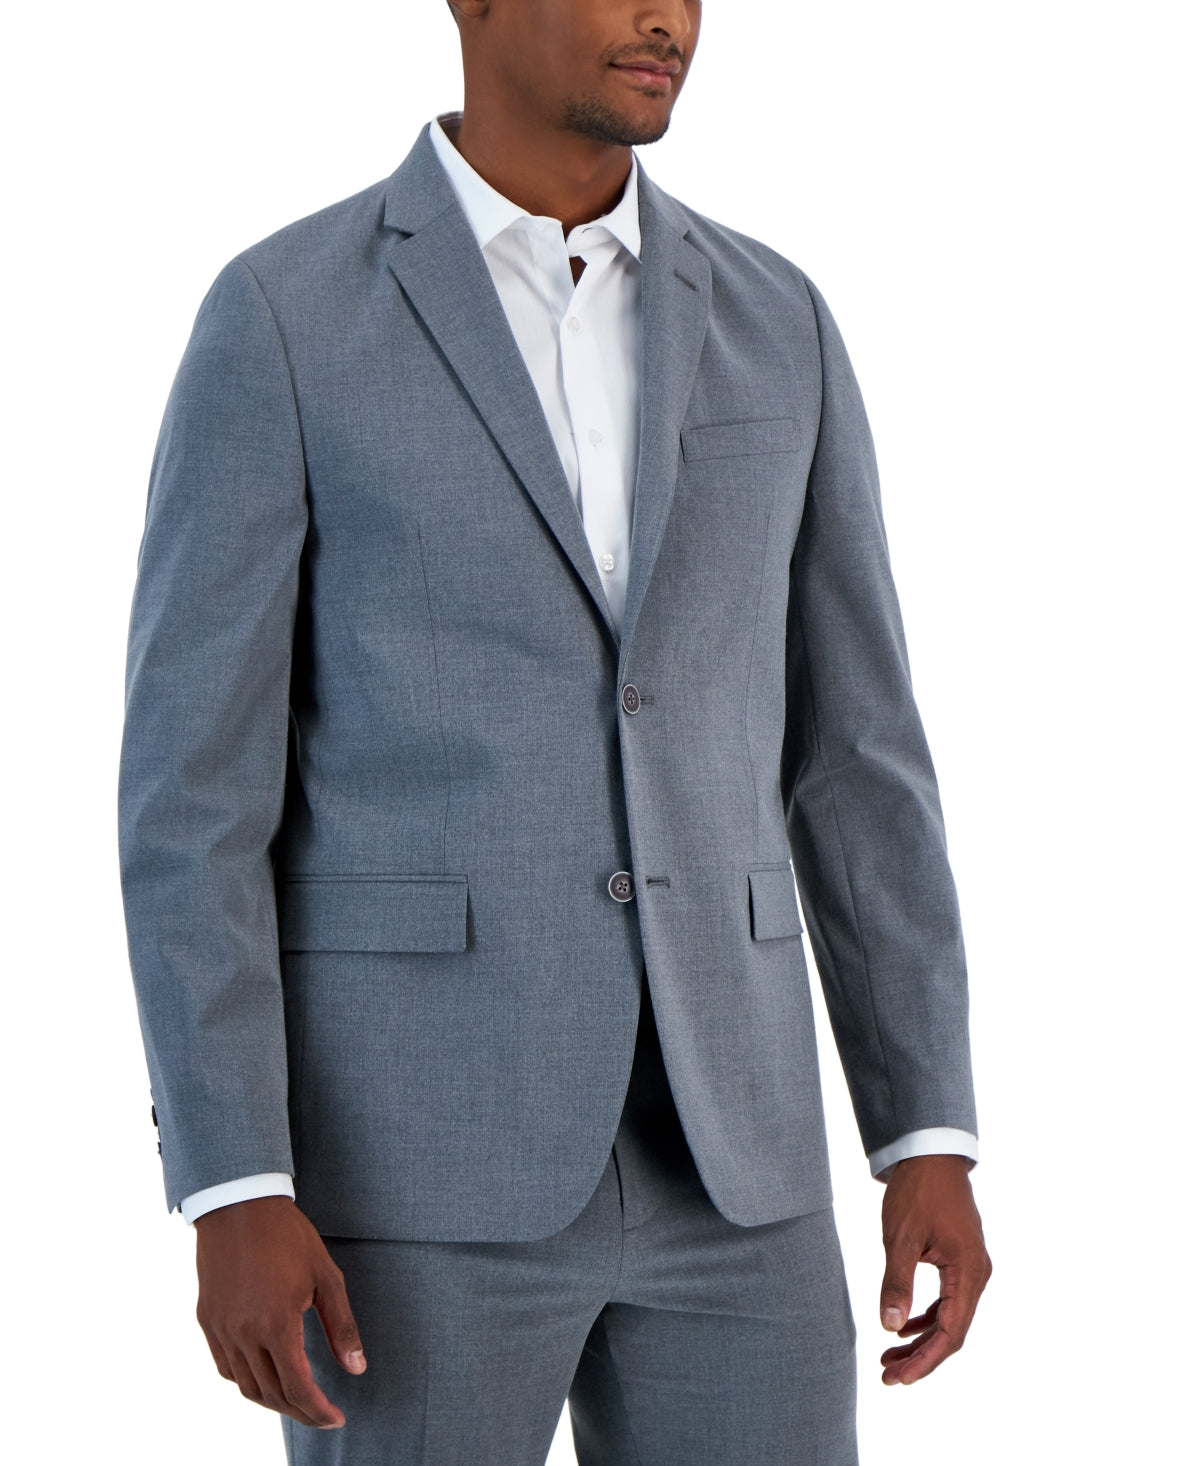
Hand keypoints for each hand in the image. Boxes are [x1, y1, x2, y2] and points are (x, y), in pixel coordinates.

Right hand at [194, 1195, 366, 1427]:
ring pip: (246, 1387)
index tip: (336, 1418)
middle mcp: (243, 1334)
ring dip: (273, 1401)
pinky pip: (226, 1367)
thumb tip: (356, 1368)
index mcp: (275, 1324)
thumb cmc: (288, 1236)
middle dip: (300, 1411)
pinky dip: (247, 1382)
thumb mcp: (326, 1276)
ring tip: (298, 1400)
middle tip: (322, 1414)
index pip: (297, 1388)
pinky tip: (265, 1376)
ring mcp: (220, 1330)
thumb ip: (342, 1326)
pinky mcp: (207, 1321)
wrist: (239, 1205)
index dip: (318, 1410)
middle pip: (272, 1394)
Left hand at [878, 1154, 990, 1385]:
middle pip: (952, 1331)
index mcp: (968, 1271)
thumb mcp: (900, 1238)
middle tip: (887, 1375)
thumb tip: (890, 1327)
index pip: (950, 1333)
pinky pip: (948, 1300)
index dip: (925, 1361)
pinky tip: (902, 1326)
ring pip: (950, 1317)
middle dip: (920, 1357)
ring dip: (921, 1339)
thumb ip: (897, 1283)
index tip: (898, 1379)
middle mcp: (977, 1274)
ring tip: (889, 1358)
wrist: (931, 1154)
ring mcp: (971, 1267)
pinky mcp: (961, 1259)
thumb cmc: (916, 1191)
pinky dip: (926, 1316)